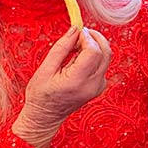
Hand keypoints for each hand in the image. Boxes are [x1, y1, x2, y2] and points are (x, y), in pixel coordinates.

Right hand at [13, 26, 112, 147]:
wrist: (45, 117)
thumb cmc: (41, 96)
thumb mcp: (45, 69)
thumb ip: (61, 48)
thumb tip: (75, 30)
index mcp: (78, 81)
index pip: (94, 51)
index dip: (87, 37)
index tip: (76, 31)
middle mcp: (93, 85)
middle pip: (105, 52)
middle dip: (94, 38)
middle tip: (78, 34)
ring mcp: (98, 87)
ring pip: (106, 57)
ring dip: (93, 46)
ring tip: (74, 49)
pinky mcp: (99, 86)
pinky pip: (102, 64)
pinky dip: (93, 56)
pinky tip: (77, 59)